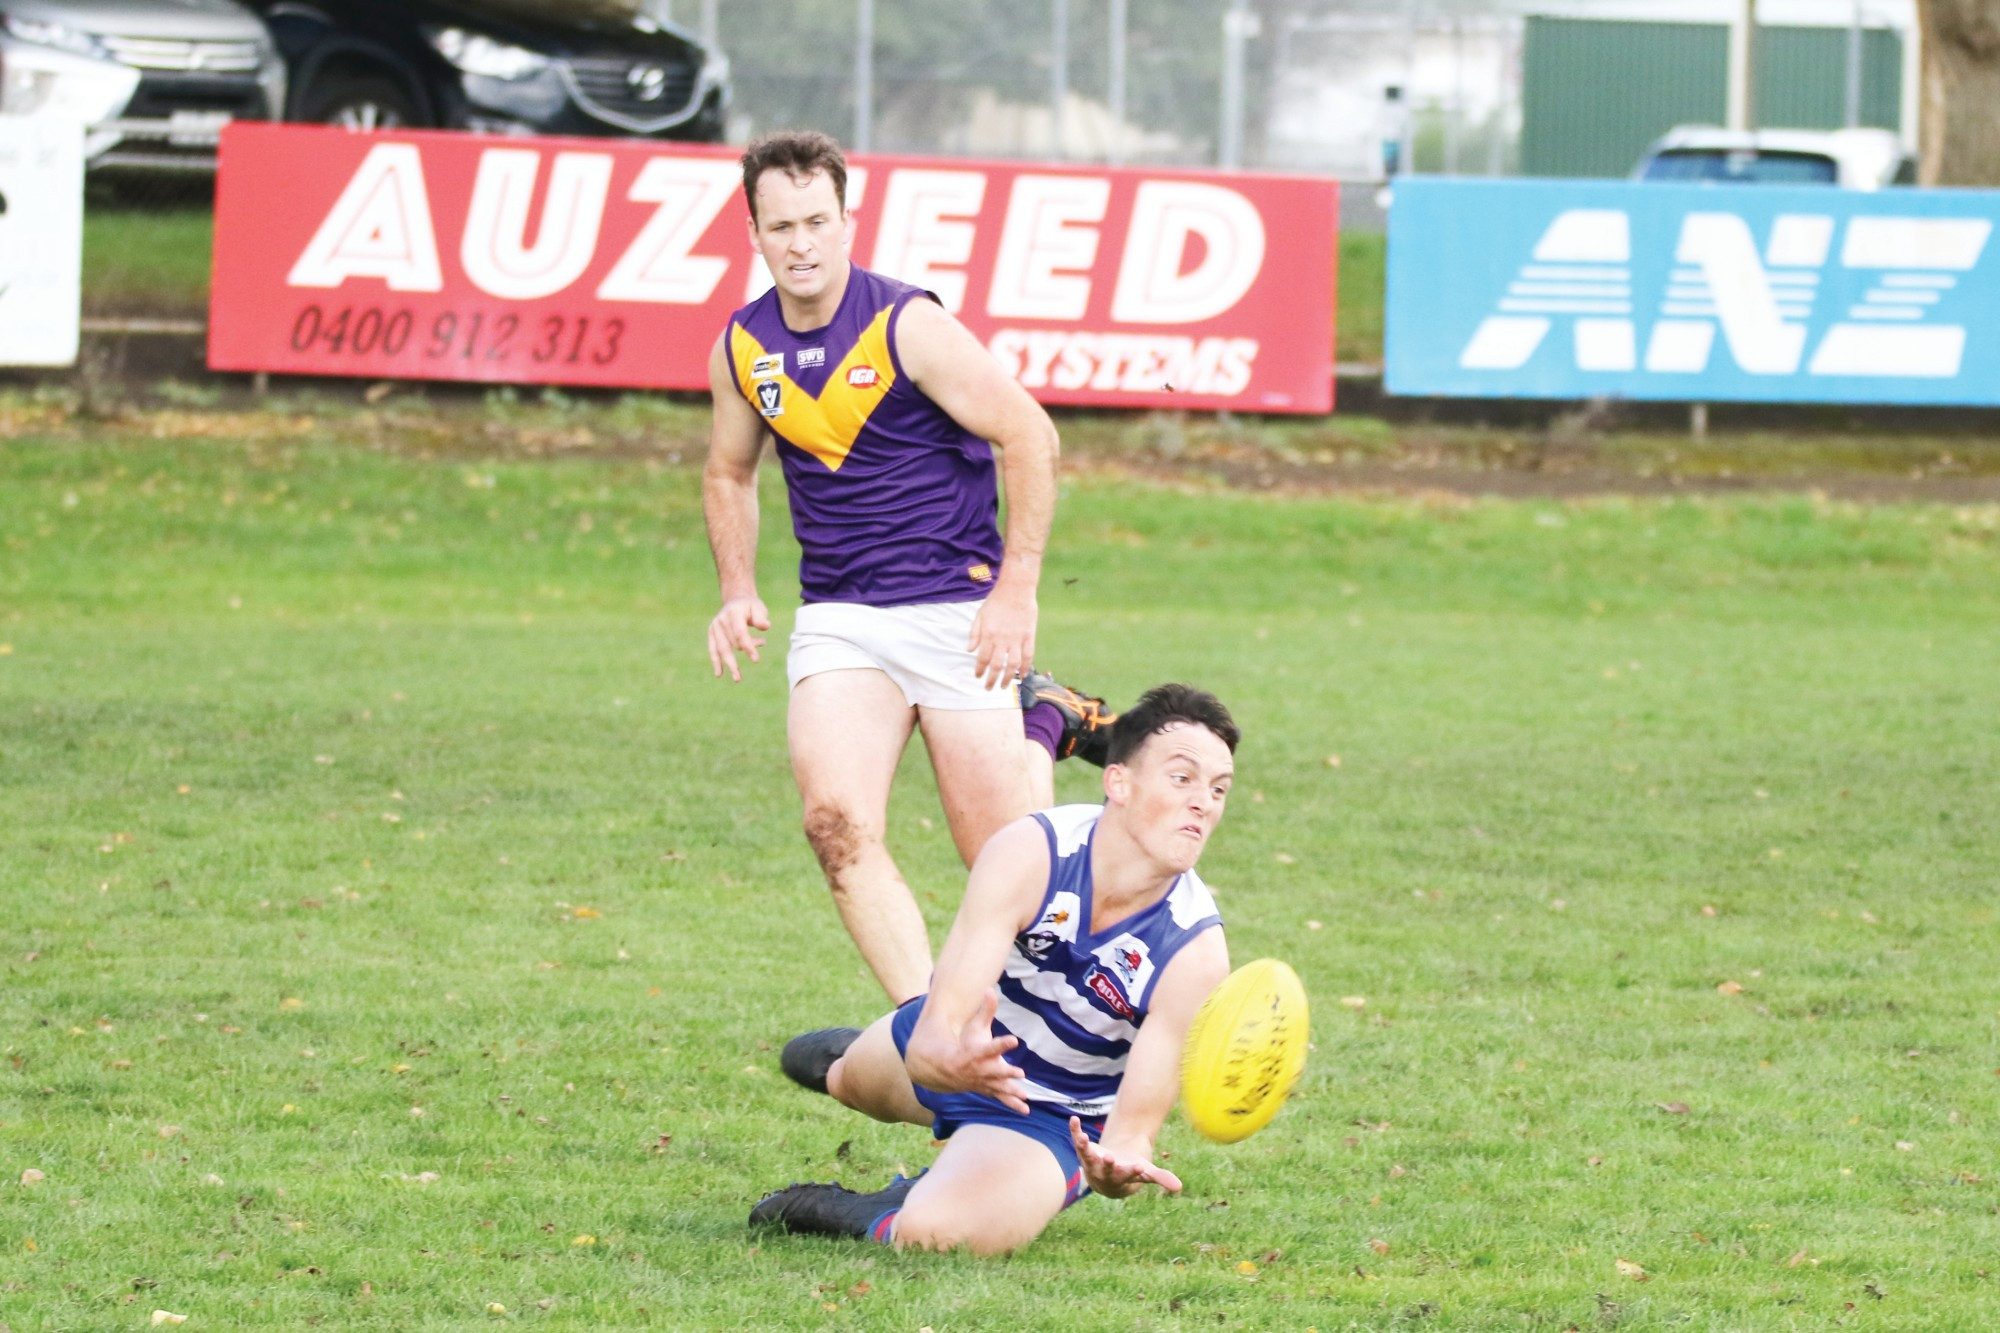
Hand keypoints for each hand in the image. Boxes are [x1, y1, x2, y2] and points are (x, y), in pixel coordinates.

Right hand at [707, 596, 770, 681]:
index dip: (748, 647)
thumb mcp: (758, 607)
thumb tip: (765, 626)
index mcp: (734, 613)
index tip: (756, 660)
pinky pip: (713, 649)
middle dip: (746, 651)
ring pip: (722, 649)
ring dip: (730, 664)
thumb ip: (761, 618)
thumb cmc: (750, 606)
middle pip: (733, 642)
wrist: (736, 600)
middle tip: (756, 659)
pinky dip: (716, 661)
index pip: (740, 633)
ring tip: (737, 679)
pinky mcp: (711, 633)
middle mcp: (722, 620)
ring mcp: (715, 626)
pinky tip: (719, 674)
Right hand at [907, 990, 1030, 1112]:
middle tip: (1020, 1073)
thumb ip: (985, 1011)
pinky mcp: (990, 1090)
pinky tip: (1026, 1110)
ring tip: (1025, 1095)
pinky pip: (1002, 1099)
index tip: (1014, 1040)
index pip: (991, 1047)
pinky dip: (1013, 1105)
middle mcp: (981, 1069)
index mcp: (977, 1052)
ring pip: (1000, 1088)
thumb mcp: (973, 1027)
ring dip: (1012, 1092)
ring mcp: (985, 1082)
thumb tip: (990, 989)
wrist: (948, 1070)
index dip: (1002, 1044)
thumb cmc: (964, 1044)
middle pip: (996, 1071)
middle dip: (1007, 1073)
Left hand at [967, 584, 1036, 690]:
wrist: (1016, 589)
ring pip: (1012, 664)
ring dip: (1008, 677)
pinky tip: (1022, 675)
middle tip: (989, 688)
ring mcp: (1017, 639)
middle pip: (996, 665)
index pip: (982, 658)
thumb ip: (974, 633)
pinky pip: (1028, 656)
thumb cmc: (996, 601)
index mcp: (989, 635)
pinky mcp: (1029, 636)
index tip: (978, 677)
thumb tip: (969, 650)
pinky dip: (1025, 668)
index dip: (980, 670)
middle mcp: (1002, 640)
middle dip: (992, 679)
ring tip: (1004, 686)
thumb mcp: (980, 615)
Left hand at [1069, 1118, 1183, 1198]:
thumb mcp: (1145, 1174)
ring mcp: (1092, 1162)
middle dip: (1108, 1164)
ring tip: (1083, 1138)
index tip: (1139, 1167)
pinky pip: (1077, 1141)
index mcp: (1121, 1177)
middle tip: (1110, 1158)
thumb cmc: (1129, 1172)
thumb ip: (1161, 1178)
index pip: (1127, 1176)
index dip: (1132, 1172)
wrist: (1107, 1177)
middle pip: (1105, 1170)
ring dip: (1085, 1148)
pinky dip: (1075, 1131)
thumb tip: (1179, 1188)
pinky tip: (1073, 1119)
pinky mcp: (1084, 1151)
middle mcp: (1104, 1172)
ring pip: (1087, 1157)